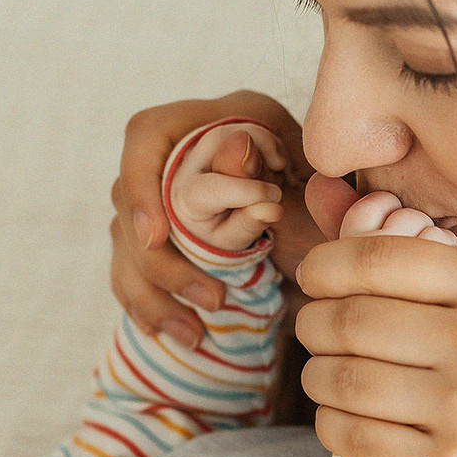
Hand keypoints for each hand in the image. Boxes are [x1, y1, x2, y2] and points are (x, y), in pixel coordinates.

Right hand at [110, 91, 321, 345]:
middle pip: (126, 201)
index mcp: (209, 122)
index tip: (156, 237)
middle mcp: (175, 157)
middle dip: (162, 262)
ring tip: (195, 334)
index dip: (141, 186)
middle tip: (213, 300)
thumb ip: (273, 165)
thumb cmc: (323, 201)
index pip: (145, 136)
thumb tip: (237, 152)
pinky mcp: (159, 242)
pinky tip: (164, 333)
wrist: (330, 243)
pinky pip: (131, 274)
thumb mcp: (310, 179)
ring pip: (126, 246)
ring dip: (154, 295)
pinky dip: (147, 306)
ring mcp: (160, 201)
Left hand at [292, 193, 456, 456]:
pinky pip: (346, 435)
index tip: (313, 280)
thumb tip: (322, 217)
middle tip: (315, 335)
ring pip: (338, 378)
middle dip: (313, 326)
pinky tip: (345, 418)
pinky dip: (330, 424)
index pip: (376, 259)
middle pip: (347, 319)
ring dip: (316, 377)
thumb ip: (430, 265)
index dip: (323, 268)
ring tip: (329, 377)